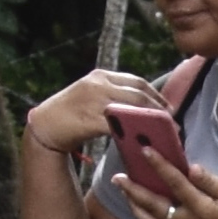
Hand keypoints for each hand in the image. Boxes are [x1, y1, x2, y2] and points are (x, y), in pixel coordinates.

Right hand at [23, 66, 157, 158]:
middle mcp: (98, 84)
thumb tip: (142, 108)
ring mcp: (94, 101)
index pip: (137, 82)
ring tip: (164, 133)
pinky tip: (144, 142)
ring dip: (151, 122)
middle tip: (172, 123)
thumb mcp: (91, 96)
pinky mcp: (90, 119)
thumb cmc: (70, 113)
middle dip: (159, 109)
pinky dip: (133, 134)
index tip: (169, 107)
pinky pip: (119, 126)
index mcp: (101, 76)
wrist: (45, 126)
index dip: (156, 95)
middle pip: (139, 94)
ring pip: (132, 109)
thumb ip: (113, 96)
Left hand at [127, 156, 217, 218]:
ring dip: (137, 208)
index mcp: (201, 209)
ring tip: (126, 196)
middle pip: (154, 205)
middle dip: (134, 190)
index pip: (174, 182)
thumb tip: (191, 169)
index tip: (145, 150)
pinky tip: (147, 216)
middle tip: (117, 178)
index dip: (159, 164)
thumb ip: (211, 182)